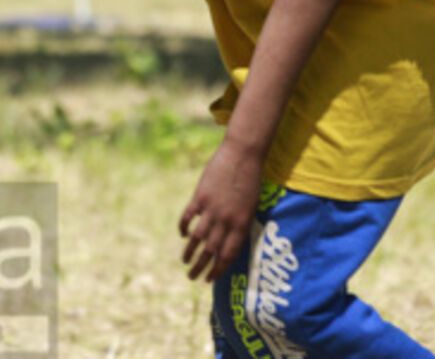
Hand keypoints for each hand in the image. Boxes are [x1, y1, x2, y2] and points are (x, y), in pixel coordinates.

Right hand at [178, 141, 262, 281]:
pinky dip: (184, 227)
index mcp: (242, 224)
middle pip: (211, 251)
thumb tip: (229, 240)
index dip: (218, 270)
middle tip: (193, 278)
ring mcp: (212, 209)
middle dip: (201, 268)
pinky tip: (183, 234)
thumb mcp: (251, 205)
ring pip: (197, 238)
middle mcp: (226, 221)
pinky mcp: (200, 197)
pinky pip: (189, 217)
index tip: (210, 280)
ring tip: (184, 262)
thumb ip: (239, 223)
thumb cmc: (251, 179)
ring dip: (189, 253)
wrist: (243, 154)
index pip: (228, 255)